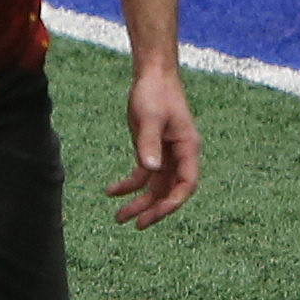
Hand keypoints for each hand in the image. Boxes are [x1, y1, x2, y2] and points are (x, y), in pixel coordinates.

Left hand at [111, 62, 200, 227]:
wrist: (151, 75)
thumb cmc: (155, 93)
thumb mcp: (151, 118)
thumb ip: (150, 144)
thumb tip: (150, 170)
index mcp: (188, 148)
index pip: (186, 184)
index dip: (173, 202)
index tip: (154, 215)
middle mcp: (180, 155)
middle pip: (170, 191)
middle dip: (153, 209)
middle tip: (135, 224)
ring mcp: (166, 154)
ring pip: (155, 187)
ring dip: (139, 202)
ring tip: (118, 218)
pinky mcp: (152, 150)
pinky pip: (142, 175)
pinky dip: (128, 185)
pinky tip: (110, 192)